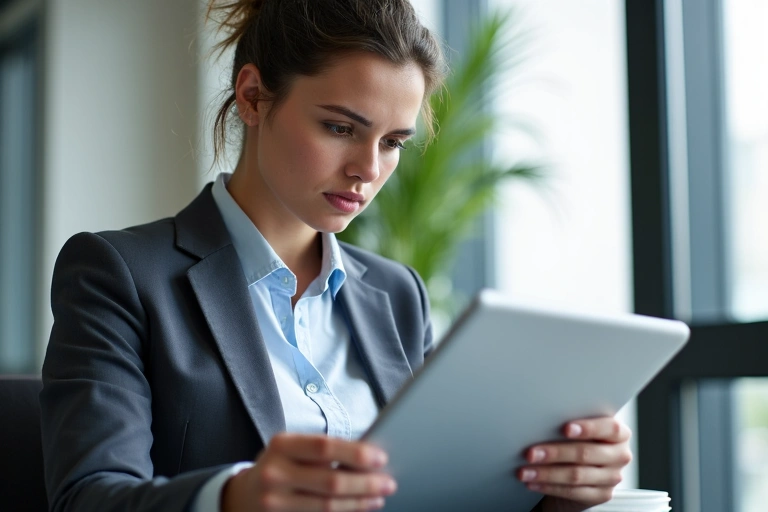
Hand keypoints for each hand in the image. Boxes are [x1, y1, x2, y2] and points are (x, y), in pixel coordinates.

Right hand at [222, 433, 395, 511]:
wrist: (244, 495)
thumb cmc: (282, 464)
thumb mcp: (293, 449)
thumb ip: (323, 451)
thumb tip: (369, 457)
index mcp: (281, 445)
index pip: (324, 447)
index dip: (355, 453)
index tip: (381, 458)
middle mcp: (274, 473)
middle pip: (330, 482)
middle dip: (365, 483)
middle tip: (389, 482)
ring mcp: (274, 502)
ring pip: (327, 506)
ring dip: (359, 502)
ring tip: (379, 496)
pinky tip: (360, 507)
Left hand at [519, 417, 631, 511]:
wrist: (583, 471)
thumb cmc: (579, 441)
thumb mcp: (581, 430)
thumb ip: (572, 425)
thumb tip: (543, 421)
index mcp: (619, 434)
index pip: (609, 428)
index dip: (588, 428)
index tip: (565, 428)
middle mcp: (620, 455)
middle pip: (586, 453)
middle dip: (555, 453)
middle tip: (531, 453)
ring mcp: (612, 477)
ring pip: (576, 475)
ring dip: (546, 473)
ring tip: (525, 471)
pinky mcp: (602, 495)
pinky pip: (573, 492)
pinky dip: (549, 486)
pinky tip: (533, 482)